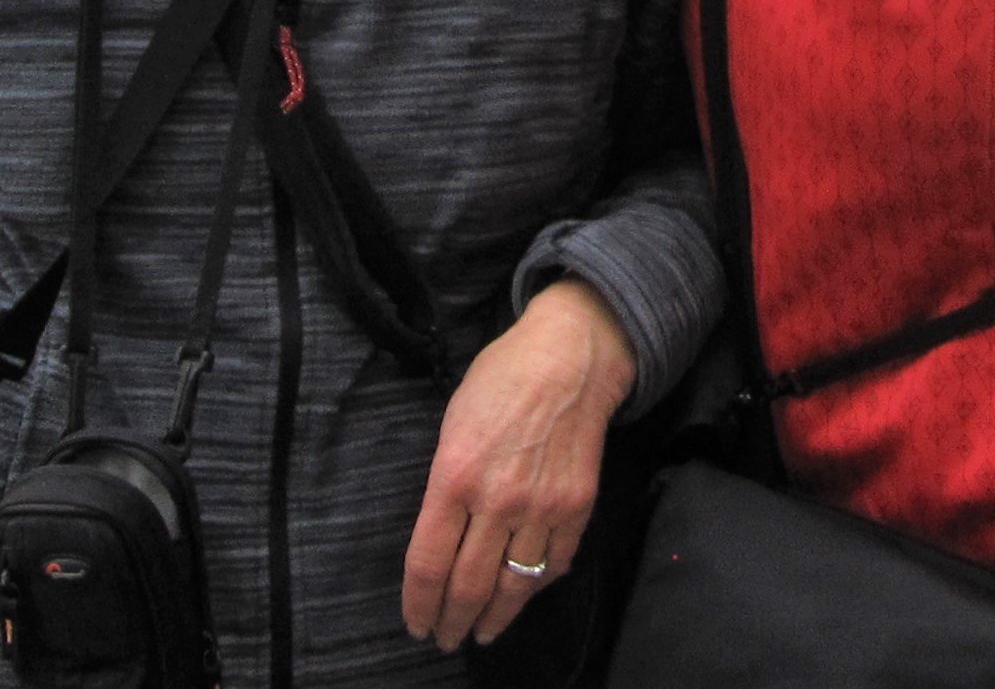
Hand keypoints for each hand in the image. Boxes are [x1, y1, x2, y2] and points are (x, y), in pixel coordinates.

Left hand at [401, 278, 637, 650]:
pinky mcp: (577, 506)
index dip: (418, 605)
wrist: (571, 356)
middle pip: (468, 587)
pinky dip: (536, 584)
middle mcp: (497, 499)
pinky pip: (554, 564)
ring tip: (483, 632)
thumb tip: (443, 537)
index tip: (416, 623)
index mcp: (455, 476)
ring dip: (494, 619)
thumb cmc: (502, 378)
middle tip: (446, 638)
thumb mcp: (453, 424)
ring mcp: (541, 506)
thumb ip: (446, 485)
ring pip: (513, 587)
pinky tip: (523, 590)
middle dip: (452, 623)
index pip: (427, 565)